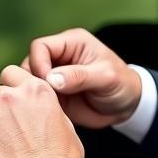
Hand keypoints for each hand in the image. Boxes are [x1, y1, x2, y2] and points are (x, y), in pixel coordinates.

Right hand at [21, 28, 141, 128]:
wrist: (128, 106)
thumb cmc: (122, 84)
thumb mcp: (105, 78)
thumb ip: (79, 76)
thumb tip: (51, 79)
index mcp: (71, 43)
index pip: (40, 47)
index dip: (38, 63)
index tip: (48, 83)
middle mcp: (59, 58)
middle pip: (29, 64)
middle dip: (33, 81)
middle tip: (45, 98)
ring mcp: (54, 77)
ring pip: (29, 82)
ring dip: (34, 94)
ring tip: (48, 106)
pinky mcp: (54, 95)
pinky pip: (36, 98)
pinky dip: (38, 106)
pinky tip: (48, 114)